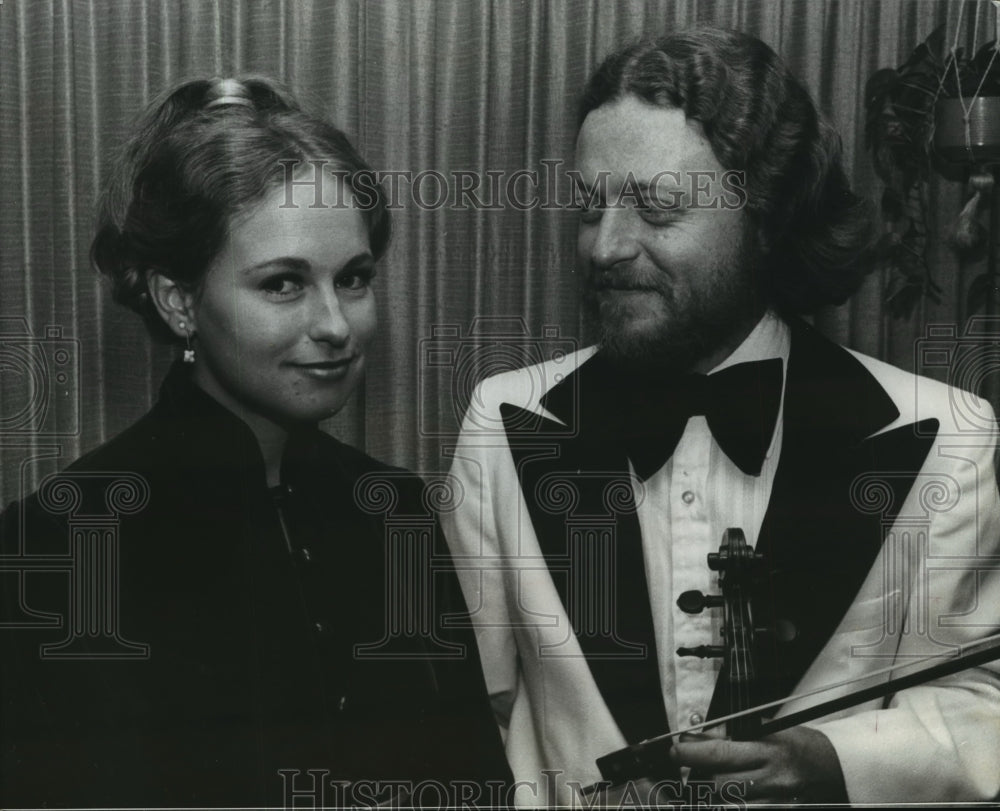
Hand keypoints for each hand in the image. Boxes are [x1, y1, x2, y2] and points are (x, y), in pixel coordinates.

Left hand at [669, 726, 848, 804]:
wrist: (833, 768)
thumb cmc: (799, 744)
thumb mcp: (769, 729)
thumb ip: (734, 735)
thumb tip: (698, 738)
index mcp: (769, 750)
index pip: (720, 753)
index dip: (692, 753)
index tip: (677, 749)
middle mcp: (773, 780)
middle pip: (720, 783)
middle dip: (701, 773)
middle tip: (695, 762)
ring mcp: (775, 802)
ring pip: (728, 802)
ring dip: (714, 790)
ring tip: (715, 777)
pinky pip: (741, 809)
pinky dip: (730, 801)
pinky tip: (730, 791)